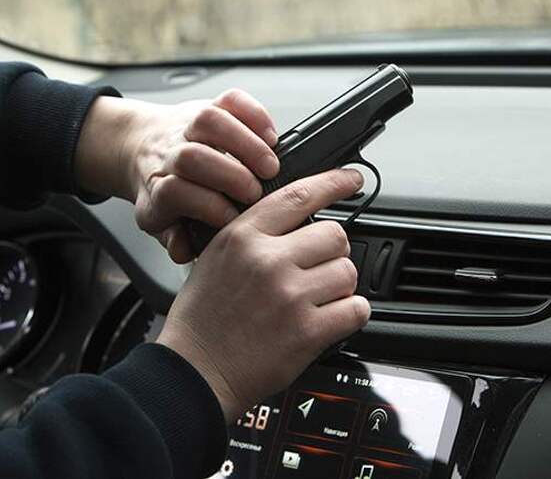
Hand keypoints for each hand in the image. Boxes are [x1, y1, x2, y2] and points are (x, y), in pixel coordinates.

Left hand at [75, 90, 278, 262]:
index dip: (208, 206)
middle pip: (192, 157)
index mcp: (157, 187)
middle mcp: (170, 154)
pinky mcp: (208, 106)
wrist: (140, 148)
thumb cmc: (162, 190)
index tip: (234, 218)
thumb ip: (174, 239)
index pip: (175, 193)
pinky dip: (254, 113)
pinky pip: (229, 100)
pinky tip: (270, 135)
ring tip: (270, 164)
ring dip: (246, 142)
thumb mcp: (162, 222)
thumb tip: (184, 250)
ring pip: (210, 120)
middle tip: (256, 192)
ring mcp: (188, 127)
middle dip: (230, 175)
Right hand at [156, 169, 371, 421]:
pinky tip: (327, 319)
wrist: (195, 371)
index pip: (299, 195)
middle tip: (314, 271)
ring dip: (340, 287)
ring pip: (348, 272)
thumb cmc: (202, 320)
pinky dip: (349, 315)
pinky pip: (355, 309)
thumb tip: (298, 224)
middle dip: (331, 253)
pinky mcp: (308, 331)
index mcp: (243, 236)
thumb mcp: (215, 259)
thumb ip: (254, 236)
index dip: (333, 183)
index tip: (350, 179)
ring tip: (315, 300)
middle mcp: (268, 260)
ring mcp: (290, 295)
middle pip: (334, 235)